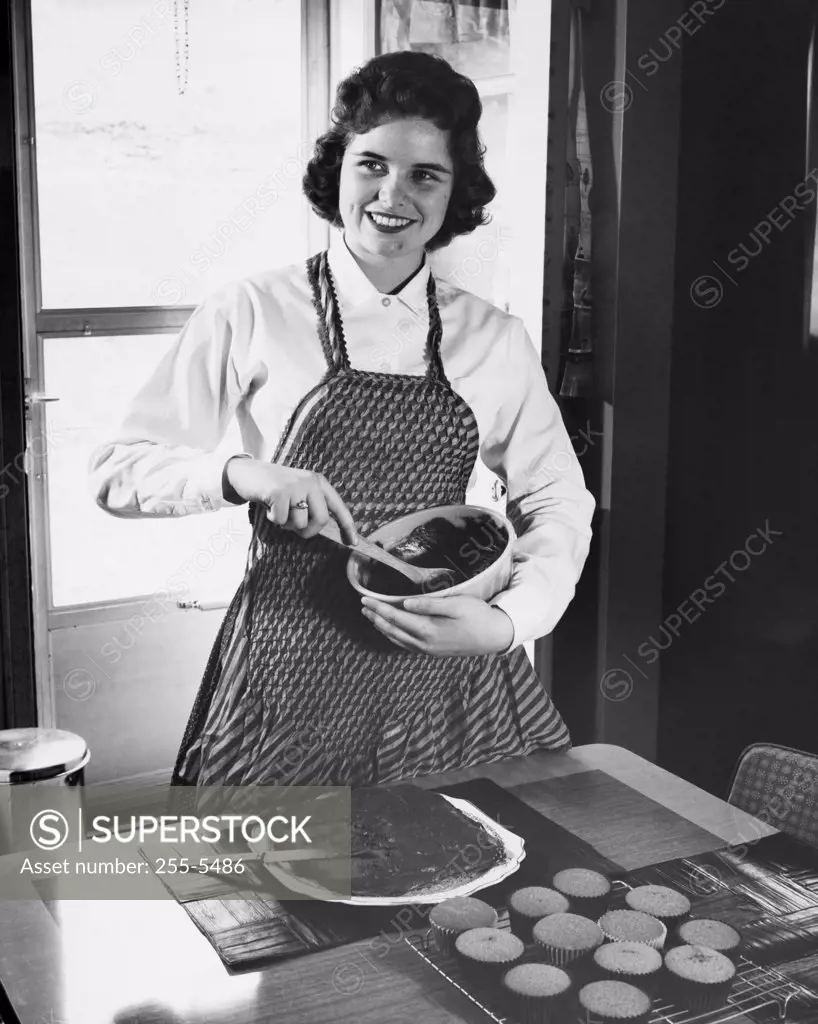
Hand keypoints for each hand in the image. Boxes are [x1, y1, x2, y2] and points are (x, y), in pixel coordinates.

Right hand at [225, 458, 356, 543]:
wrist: (246, 472)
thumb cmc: (273, 487)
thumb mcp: (298, 491)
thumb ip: (312, 505)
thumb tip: (324, 529)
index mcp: (318, 482)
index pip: (338, 506)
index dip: (347, 526)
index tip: (352, 542)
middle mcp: (310, 481)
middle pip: (321, 520)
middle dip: (308, 531)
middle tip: (294, 527)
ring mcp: (295, 486)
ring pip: (299, 523)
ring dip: (286, 523)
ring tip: (278, 508)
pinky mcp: (279, 492)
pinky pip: (281, 520)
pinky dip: (273, 518)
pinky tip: (268, 506)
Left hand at [361, 595, 513, 655]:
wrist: (494, 637)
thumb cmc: (477, 616)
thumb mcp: (456, 604)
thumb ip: (429, 605)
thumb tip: (405, 604)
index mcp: (429, 630)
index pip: (396, 618)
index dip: (379, 608)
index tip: (365, 599)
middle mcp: (425, 643)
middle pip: (393, 630)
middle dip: (376, 618)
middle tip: (363, 607)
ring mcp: (429, 650)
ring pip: (398, 640)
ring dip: (383, 628)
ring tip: (371, 618)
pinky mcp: (434, 651)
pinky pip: (407, 646)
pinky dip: (394, 637)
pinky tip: (392, 632)